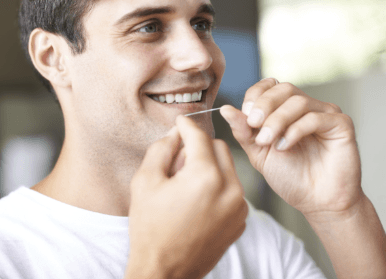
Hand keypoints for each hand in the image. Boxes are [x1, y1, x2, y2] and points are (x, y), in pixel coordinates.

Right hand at [125, 115, 247, 278]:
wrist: (165, 271)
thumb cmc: (150, 228)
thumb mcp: (145, 181)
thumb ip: (162, 148)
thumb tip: (176, 133)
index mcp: (206, 177)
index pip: (199, 136)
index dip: (187, 125)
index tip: (180, 122)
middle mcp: (230, 189)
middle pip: (219, 147)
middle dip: (200, 146)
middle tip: (179, 159)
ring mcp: (239, 206)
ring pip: (228, 167)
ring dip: (210, 165)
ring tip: (187, 182)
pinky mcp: (240, 220)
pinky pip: (232, 189)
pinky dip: (218, 185)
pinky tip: (197, 200)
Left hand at [220, 78, 361, 217]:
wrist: (316, 203)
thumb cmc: (289, 177)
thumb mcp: (258, 152)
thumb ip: (243, 130)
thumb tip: (225, 109)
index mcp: (285, 109)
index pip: (269, 86)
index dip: (255, 95)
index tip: (245, 114)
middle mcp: (306, 107)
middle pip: (283, 89)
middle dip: (264, 105)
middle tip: (254, 125)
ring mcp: (325, 114)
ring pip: (298, 101)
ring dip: (277, 120)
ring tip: (268, 142)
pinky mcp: (341, 125)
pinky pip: (316, 117)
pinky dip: (295, 130)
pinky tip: (285, 146)